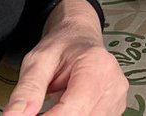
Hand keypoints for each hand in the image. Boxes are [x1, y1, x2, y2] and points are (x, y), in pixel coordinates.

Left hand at [5, 0, 126, 115]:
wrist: (79, 37)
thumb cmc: (61, 47)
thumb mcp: (37, 61)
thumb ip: (27, 90)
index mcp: (97, 66)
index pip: (73, 109)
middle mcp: (114, 84)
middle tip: (33, 112)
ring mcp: (117, 99)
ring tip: (47, 109)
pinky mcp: (115, 109)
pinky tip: (61, 112)